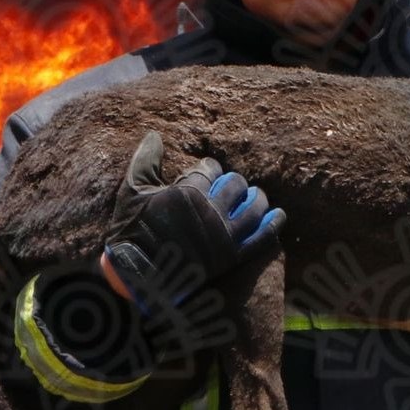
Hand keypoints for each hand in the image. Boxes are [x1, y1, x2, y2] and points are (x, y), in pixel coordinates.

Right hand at [102, 132, 285, 314]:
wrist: (137, 274)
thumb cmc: (131, 231)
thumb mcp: (132, 191)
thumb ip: (146, 160)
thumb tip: (154, 134)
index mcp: (188, 192)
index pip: (210, 168)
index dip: (208, 169)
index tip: (206, 174)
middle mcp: (210, 210)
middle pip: (235, 184)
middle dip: (233, 182)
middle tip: (229, 187)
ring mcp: (224, 234)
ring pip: (254, 206)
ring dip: (257, 198)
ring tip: (255, 196)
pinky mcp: (232, 256)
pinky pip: (262, 236)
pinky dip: (273, 223)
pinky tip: (278, 215)